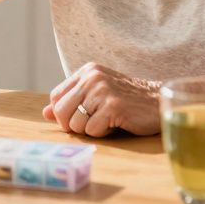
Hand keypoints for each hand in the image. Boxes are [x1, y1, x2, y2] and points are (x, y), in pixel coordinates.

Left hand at [42, 62, 161, 136]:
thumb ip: (72, 101)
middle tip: (93, 123)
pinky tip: (117, 123)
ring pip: (76, 123)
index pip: (56, 96)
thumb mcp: (98, 95)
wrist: (159, 102)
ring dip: (91, 129)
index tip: (79, 117)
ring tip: (108, 120)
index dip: (62, 113)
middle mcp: (93, 77)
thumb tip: (45, 113)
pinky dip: (103, 133)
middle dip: (73, 125)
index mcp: (88, 71)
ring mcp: (102, 90)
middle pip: (61, 111)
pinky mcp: (113, 106)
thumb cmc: (128, 101)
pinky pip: (92, 130)